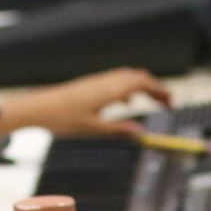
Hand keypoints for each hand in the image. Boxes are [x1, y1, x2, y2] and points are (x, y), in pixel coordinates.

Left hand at [0, 67, 172, 140]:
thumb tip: (142, 134)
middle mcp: (106, 81)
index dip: (160, 91)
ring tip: (153, 101)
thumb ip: (119, 130)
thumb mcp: (94, 129)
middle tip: (168, 103)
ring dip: (143, 87)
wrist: (38, 107)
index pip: (143, 83)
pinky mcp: (90, 85)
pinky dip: (128, 87)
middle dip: (156, 88)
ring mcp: (98, 81)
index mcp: (110, 90)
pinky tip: (126, 101)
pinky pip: (116, 81)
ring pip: (127, 77)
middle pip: (138, 77)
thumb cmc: (63, 119)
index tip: (171, 102)